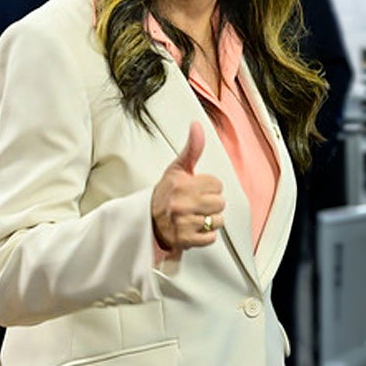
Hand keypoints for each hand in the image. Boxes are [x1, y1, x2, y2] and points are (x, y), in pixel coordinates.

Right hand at [151, 122, 225, 252]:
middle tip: (196, 204)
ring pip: (218, 221)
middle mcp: (182, 203)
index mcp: (182, 184)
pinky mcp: (184, 240)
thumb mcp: (177, 168)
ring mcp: (183, 223)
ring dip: (209, 220)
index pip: (217, 184)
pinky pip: (211, 238)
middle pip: (220, 203)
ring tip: (194, 216)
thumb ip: (192, 148)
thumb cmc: (165, 193)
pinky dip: (205, 236)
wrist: (145, 221)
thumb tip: (197, 125)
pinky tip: (193, 228)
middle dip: (211, 204)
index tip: (196, 189)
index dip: (209, 187)